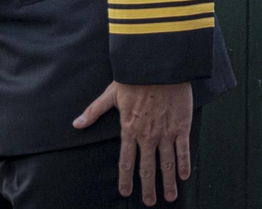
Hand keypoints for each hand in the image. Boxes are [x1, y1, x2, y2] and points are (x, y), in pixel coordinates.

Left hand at [73, 81, 193, 205]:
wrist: (158, 67)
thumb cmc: (133, 79)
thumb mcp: (110, 94)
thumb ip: (93, 111)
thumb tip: (76, 124)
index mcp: (129, 129)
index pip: (126, 160)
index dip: (125, 178)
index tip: (125, 192)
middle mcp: (147, 136)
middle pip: (147, 168)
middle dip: (148, 187)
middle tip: (149, 202)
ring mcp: (166, 133)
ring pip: (167, 164)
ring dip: (168, 182)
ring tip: (169, 197)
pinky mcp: (181, 127)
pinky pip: (183, 150)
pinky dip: (184, 164)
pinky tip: (184, 176)